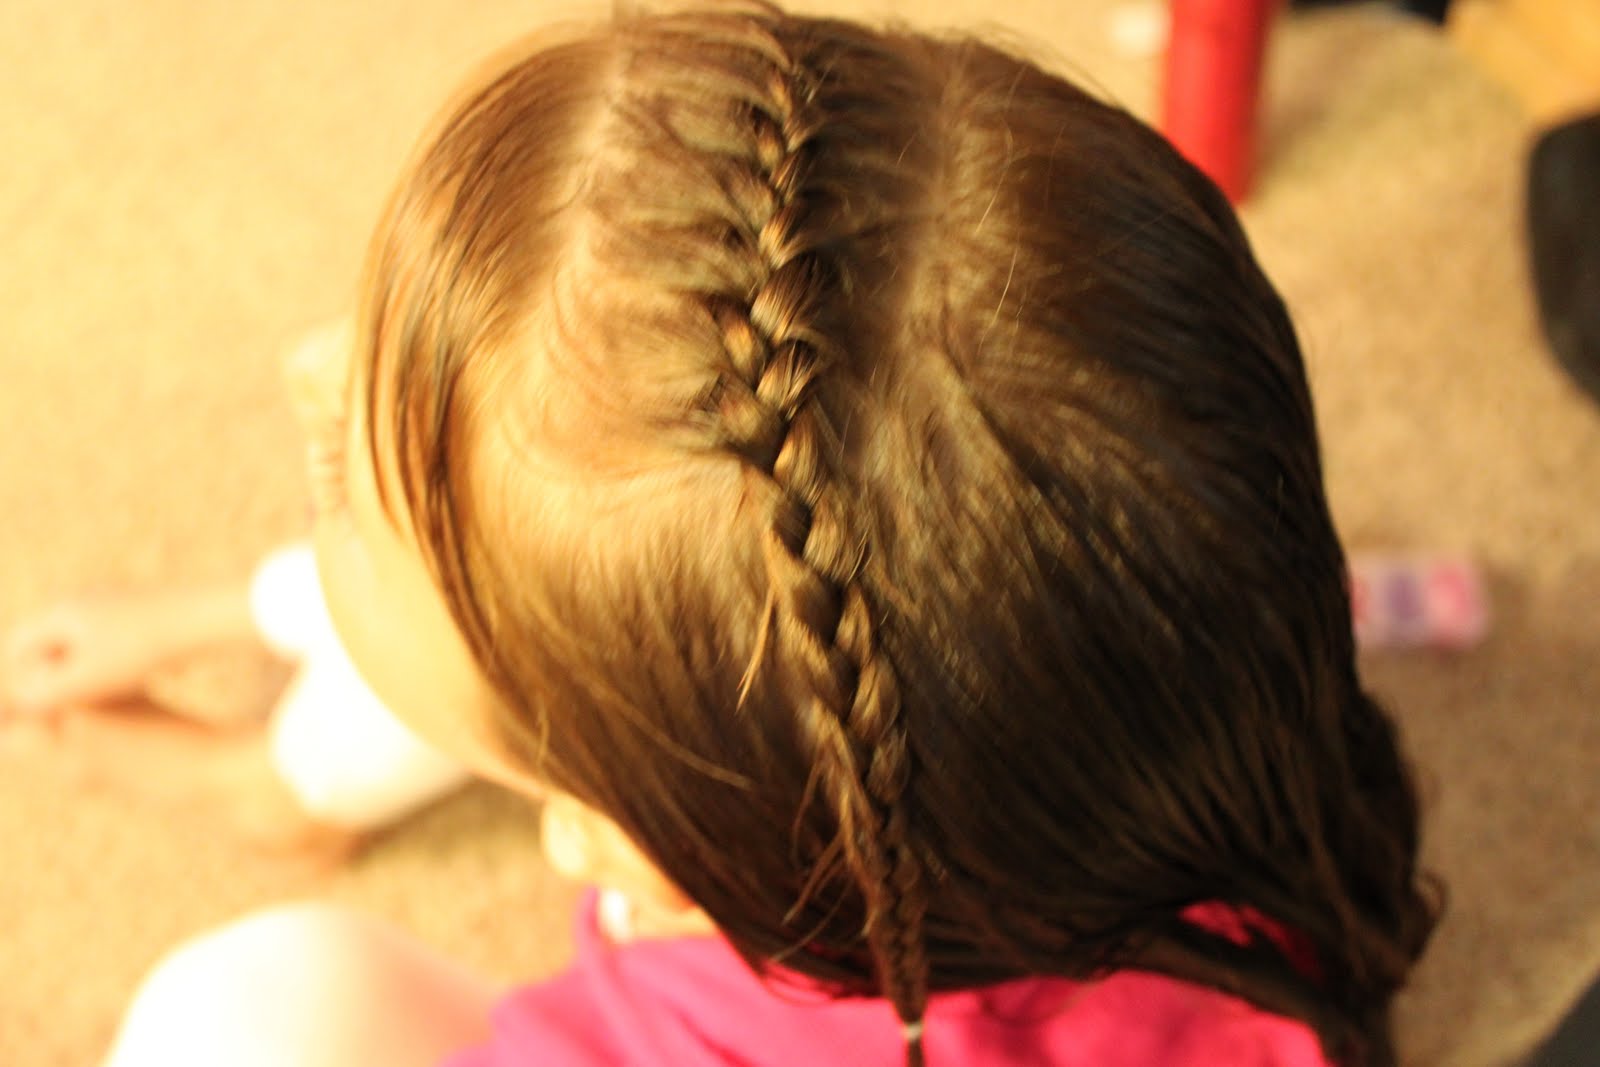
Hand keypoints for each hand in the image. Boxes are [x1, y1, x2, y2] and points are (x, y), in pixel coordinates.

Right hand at [1, 596, 180, 717]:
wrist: (207, 617)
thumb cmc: (146, 648)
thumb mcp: (90, 679)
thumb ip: (45, 694)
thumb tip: (19, 704)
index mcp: (63, 609)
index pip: (18, 645)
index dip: (23, 680)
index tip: (43, 708)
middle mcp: (85, 599)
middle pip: (49, 644)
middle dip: (53, 676)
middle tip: (71, 707)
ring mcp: (115, 603)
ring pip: (83, 646)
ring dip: (86, 674)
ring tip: (103, 698)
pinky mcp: (143, 612)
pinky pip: (113, 643)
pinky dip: (115, 666)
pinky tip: (135, 685)